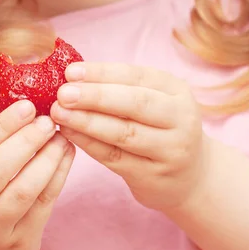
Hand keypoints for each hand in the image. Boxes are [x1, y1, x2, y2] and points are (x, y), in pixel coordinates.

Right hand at [0, 101, 74, 249]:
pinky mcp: (18, 244)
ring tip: (62, 138)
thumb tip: (25, 108)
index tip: (29, 106)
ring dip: (47, 160)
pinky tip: (66, 157)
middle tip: (49, 121)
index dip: (4, 125)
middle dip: (27, 141)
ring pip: (24, 191)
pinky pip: (43, 205)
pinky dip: (58, 177)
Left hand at [50, 63, 206, 214]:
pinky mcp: (153, 176)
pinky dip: (88, 144)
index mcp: (178, 91)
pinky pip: (115, 157)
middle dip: (95, 96)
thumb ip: (121, 88)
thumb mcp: (156, 102)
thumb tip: (73, 75)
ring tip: (59, 112)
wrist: (190, 177)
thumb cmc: (161, 130)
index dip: (102, 73)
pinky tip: (68, 133)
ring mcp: (170, 151)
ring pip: (123, 133)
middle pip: (134, 104)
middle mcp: (181, 120)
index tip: (71, 72)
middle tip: (62, 93)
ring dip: (87, 121)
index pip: (138, 76)